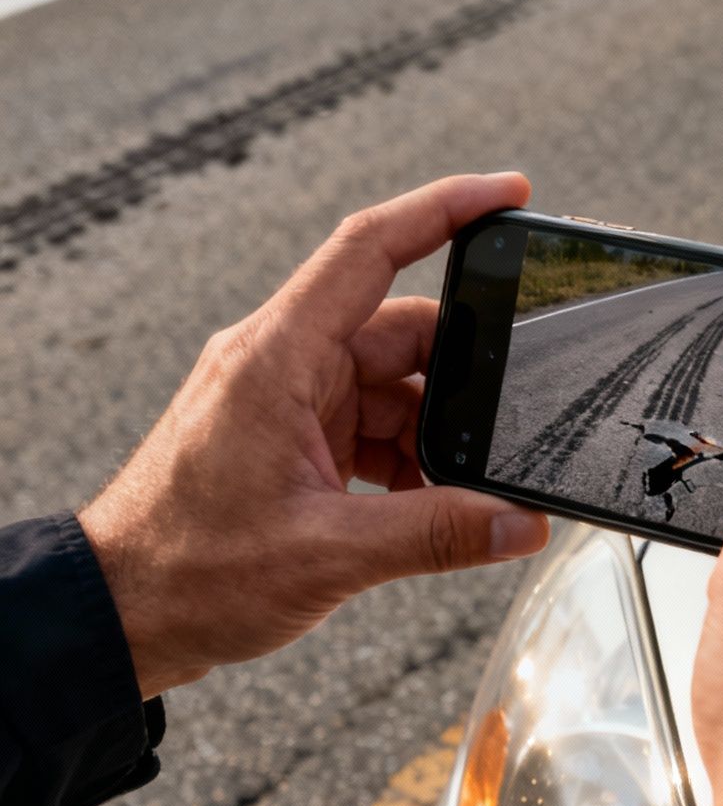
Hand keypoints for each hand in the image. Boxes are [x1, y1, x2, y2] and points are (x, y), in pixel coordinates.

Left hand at [78, 174, 551, 699]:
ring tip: (452, 495)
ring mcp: (285, 397)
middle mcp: (282, 362)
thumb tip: (520, 523)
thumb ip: (437, 535)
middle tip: (507, 426)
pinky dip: (408, 459)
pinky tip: (421, 507)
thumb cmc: (186, 571)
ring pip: (394, 385)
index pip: (371, 249)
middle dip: (462, 382)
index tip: (509, 192)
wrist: (119, 613)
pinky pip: (372, 424)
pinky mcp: (290, 435)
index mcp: (278, 357)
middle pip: (402, 331)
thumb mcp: (328, 555)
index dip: (445, 209)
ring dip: (433, 435)